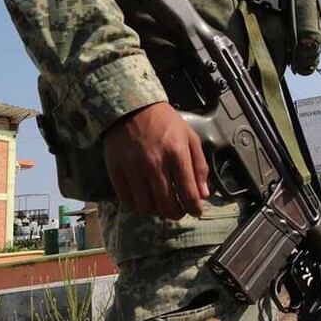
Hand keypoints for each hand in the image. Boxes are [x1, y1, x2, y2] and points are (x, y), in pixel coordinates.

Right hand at [102, 102, 210, 219]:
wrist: (132, 106)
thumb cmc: (165, 122)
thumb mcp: (190, 137)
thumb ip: (199, 166)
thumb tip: (204, 194)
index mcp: (176, 153)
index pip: (188, 194)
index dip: (194, 208)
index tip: (196, 210)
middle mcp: (154, 163)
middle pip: (167, 206)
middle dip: (177, 213)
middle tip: (179, 210)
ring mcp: (133, 168)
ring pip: (147, 207)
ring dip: (157, 210)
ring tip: (162, 203)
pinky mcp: (116, 171)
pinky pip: (128, 200)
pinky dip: (138, 205)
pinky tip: (145, 198)